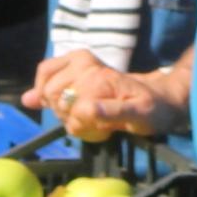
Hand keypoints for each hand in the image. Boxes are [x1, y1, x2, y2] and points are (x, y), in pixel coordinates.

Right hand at [26, 52, 167, 138]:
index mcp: (99, 78)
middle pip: (54, 96)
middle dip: (68, 116)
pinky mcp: (75, 66)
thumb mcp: (141, 116)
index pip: (70, 107)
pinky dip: (41, 88)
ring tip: (83, 117)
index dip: (81, 124)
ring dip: (60, 109)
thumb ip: (113, 113)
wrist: (160, 97)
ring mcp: (79, 64)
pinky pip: (46, 72)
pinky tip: (37, 100)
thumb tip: (85, 110)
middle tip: (91, 123)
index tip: (102, 132)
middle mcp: (86, 66)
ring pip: (48, 89)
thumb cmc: (152, 109)